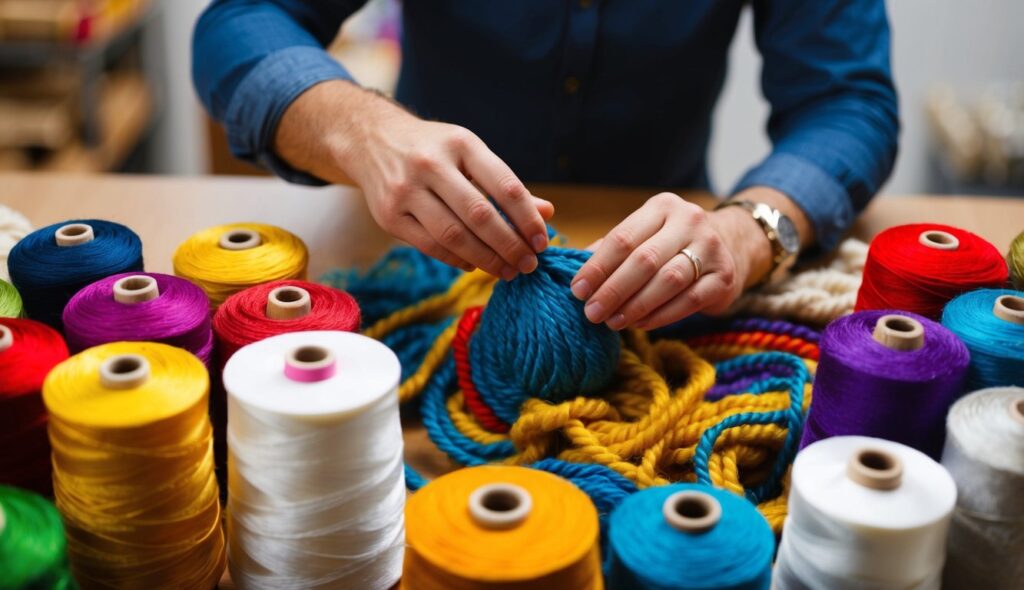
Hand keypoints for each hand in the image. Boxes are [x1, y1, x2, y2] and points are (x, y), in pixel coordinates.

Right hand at [274, 80, 553, 278]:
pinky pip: (430, 245)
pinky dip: (457, 259)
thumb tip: (547, 213)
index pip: (504, 185)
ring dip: (486, 259)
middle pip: (480, 215)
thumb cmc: (434, 150)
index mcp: (461, 143)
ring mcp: (405, 190)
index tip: (542, 242)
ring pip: (454, 235)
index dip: (527, 219)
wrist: (370, 139)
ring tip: (506, 271)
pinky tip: (475, 264)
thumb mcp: (469, 155)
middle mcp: (431, 164)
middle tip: (528, 264)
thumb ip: (505, 186)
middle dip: (510, 245)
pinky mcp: (388, 215)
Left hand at [571, 193, 753, 329]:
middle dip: (613, 290)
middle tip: (591, 313)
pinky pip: (689, 300)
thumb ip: (611, 250)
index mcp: (662, 207)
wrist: (730, 245)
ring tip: (612, 321)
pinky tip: (640, 324)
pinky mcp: (725, 277)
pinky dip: (661, 315)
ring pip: (668, 281)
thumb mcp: (644, 234)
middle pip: (644, 260)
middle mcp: (690, 221)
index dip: (597, 267)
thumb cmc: (671, 243)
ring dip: (636, 305)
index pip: (623, 238)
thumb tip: (575, 273)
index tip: (577, 291)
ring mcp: (711, 248)